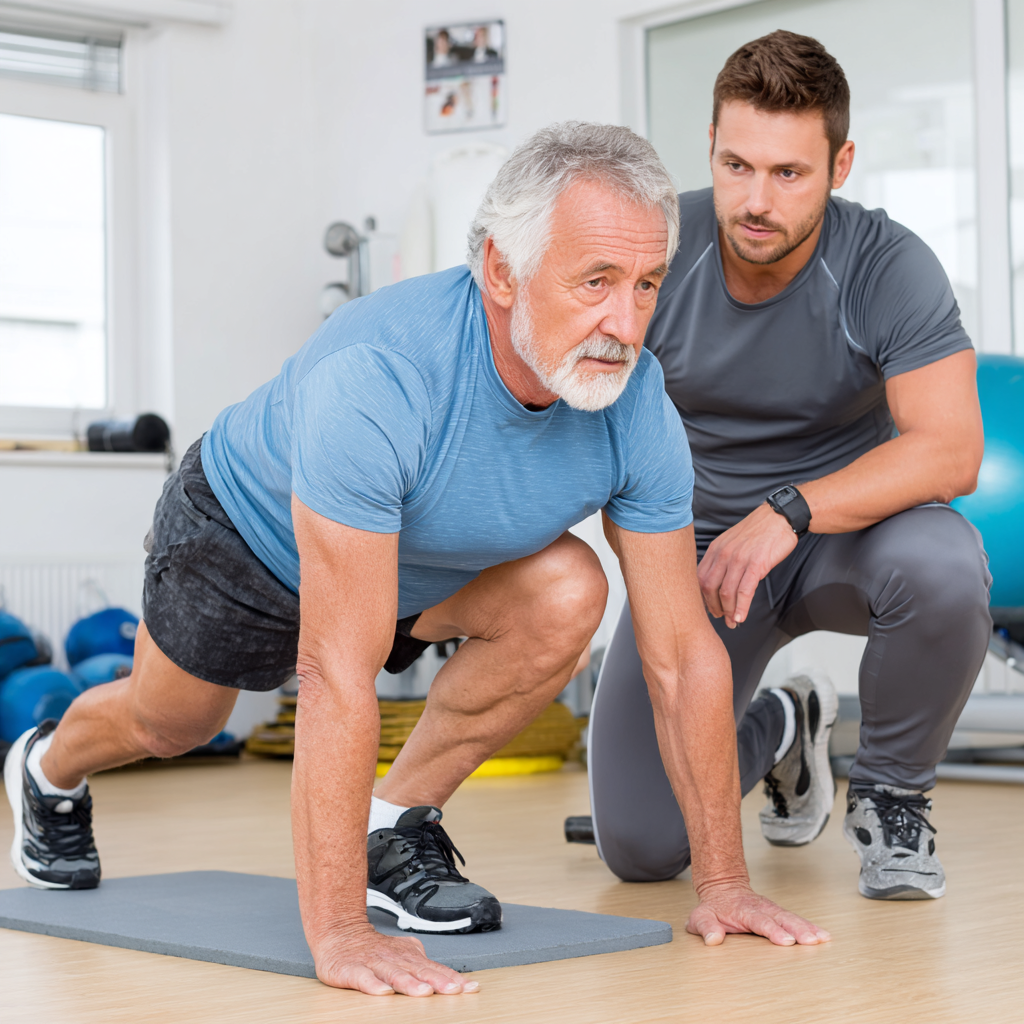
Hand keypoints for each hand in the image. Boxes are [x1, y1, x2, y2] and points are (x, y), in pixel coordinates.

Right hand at [313, 923, 479, 994]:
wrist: (339, 933)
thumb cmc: (374, 949)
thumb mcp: (402, 954)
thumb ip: (423, 965)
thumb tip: (449, 976)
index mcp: (408, 956)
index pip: (434, 968)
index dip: (452, 978)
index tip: (470, 987)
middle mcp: (394, 959)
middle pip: (419, 971)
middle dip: (438, 981)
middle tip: (454, 990)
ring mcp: (373, 963)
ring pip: (394, 974)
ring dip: (410, 984)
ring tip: (424, 992)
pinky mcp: (351, 970)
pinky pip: (363, 978)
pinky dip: (373, 985)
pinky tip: (384, 993)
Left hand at [687, 882, 830, 946]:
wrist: (722, 886)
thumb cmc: (714, 907)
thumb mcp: (701, 916)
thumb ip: (705, 927)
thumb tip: (713, 939)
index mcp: (744, 910)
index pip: (760, 921)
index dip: (774, 931)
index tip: (786, 940)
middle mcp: (762, 908)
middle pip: (782, 919)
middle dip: (798, 930)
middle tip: (812, 941)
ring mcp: (772, 910)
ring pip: (792, 918)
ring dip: (808, 928)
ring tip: (823, 938)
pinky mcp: (779, 914)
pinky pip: (796, 920)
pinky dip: (810, 926)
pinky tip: (823, 935)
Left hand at [698, 504, 798, 627]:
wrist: (780, 517)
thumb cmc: (758, 532)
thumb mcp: (732, 541)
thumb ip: (723, 559)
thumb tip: (718, 580)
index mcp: (715, 549)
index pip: (700, 577)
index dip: (702, 596)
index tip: (708, 607)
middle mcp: (723, 554)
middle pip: (709, 587)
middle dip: (713, 607)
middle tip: (720, 617)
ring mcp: (739, 559)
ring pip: (726, 592)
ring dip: (728, 611)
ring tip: (733, 622)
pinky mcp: (756, 564)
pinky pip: (745, 590)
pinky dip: (742, 607)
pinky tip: (741, 617)